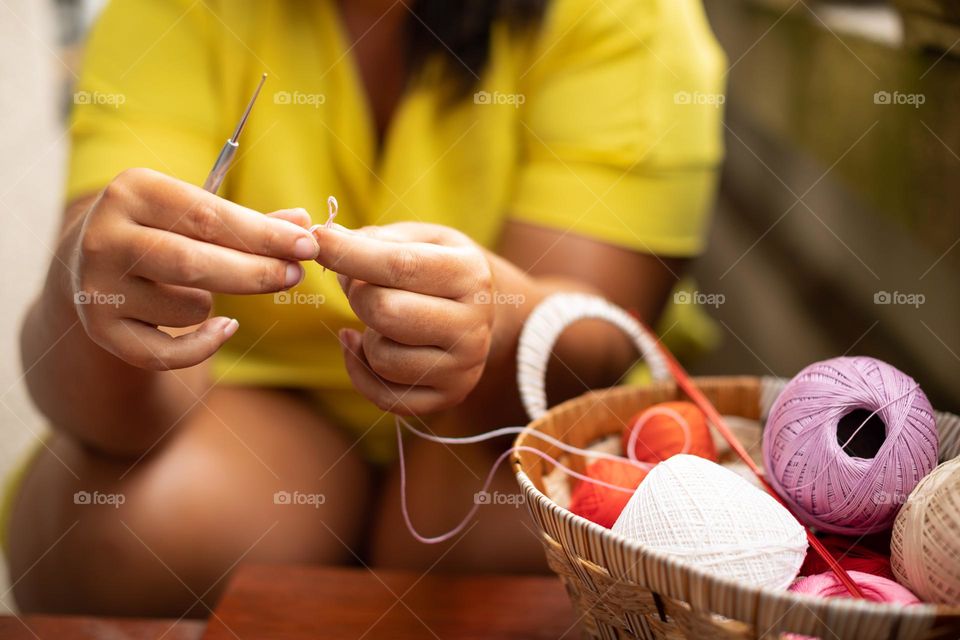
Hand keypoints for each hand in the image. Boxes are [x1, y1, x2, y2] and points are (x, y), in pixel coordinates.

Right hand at [67, 168, 318, 369]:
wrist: (90, 262)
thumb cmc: (163, 230)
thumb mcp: (196, 213)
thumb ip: (250, 220)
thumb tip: (305, 222)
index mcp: (132, 192)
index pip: (207, 215)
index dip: (262, 234)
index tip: (307, 246)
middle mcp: (105, 237)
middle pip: (194, 263)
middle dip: (255, 273)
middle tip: (296, 275)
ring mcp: (98, 287)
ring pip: (187, 308)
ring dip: (214, 304)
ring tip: (205, 289)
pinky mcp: (100, 330)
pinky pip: (168, 353)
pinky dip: (205, 346)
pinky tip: (223, 328)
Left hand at [314, 222, 496, 414]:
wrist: (484, 314)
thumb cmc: (440, 269)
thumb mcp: (422, 240)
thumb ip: (378, 239)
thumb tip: (327, 239)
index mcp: (470, 276)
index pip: (399, 266)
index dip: (350, 254)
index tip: (317, 239)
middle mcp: (473, 326)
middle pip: (385, 312)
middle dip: (358, 296)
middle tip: (361, 286)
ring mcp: (463, 367)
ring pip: (381, 358)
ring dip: (367, 336)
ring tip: (383, 320)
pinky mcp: (448, 397)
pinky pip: (383, 396)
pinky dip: (360, 370)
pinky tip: (364, 345)